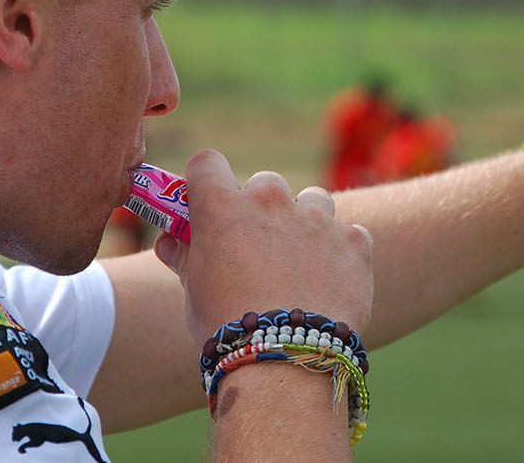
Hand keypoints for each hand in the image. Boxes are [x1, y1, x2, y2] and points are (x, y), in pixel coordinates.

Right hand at [154, 149, 373, 340]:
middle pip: (265, 183)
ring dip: (307, 222)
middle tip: (259, 247)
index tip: (210, 202)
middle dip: (262, 208)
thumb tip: (169, 242)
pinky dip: (341, 252)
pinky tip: (331, 282)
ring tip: (301, 263)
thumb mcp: (194, 290)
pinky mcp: (354, 242)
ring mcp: (316, 219)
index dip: (207, 180)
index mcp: (222, 207)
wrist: (284, 360)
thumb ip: (184, 256)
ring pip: (313, 200)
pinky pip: (349, 234)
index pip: (207, 163)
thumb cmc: (226, 326)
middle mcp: (270, 202)